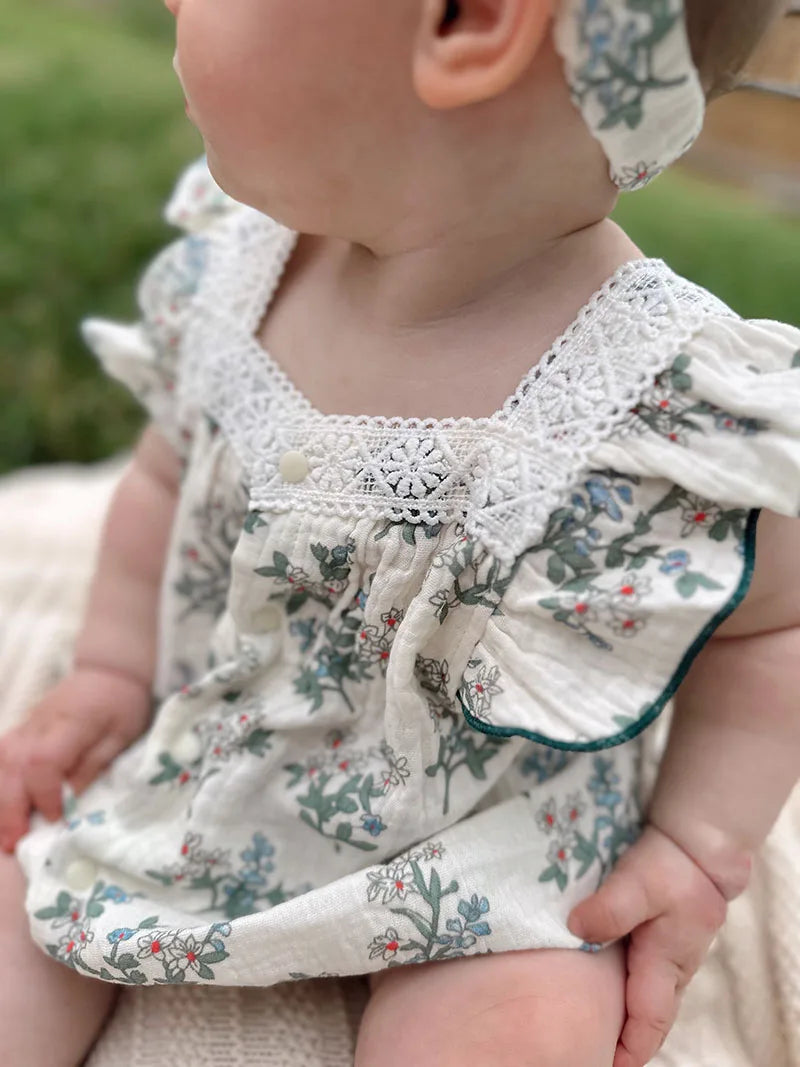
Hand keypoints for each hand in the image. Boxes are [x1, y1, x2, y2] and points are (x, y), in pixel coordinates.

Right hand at [0, 666, 151, 852]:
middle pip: (12, 766)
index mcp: (70, 724)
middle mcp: (39, 725)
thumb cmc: (122, 703)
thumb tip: (69, 802)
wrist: (108, 669)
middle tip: (13, 843)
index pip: (43, 761)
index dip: (45, 794)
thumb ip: (94, 766)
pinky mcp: (21, 730)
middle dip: (10, 809)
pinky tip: (0, 809)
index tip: (55, 818)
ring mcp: (26, 726)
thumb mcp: (122, 735)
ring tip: (3, 836)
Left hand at [567, 824, 727, 1066]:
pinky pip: (641, 976)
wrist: (698, 843)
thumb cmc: (671, 866)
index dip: (627, 1052)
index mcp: (665, 965)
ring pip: (644, 998)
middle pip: (646, 1019)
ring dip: (622, 1013)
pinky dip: (622, 987)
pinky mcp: (660, 938)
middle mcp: (671, 970)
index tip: (602, 1064)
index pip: (648, 1026)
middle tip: (585, 1047)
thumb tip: (576, 929)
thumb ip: (610, 909)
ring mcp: (669, 956)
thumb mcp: (637, 883)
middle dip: (621, 1039)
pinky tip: (595, 981)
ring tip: (583, 1022)